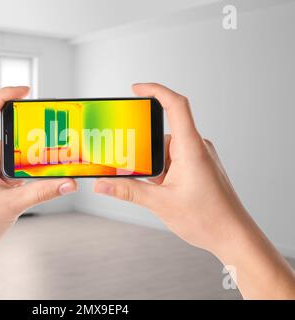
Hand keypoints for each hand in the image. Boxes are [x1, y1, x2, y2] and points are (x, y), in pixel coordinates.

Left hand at [0, 86, 76, 298]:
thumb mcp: (12, 205)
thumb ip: (43, 192)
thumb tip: (69, 182)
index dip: (4, 95)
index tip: (26, 91)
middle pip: (3, 130)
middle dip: (28, 131)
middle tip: (51, 132)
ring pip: (8, 150)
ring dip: (27, 154)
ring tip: (50, 158)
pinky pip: (7, 165)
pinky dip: (22, 168)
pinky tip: (38, 176)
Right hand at [94, 83, 246, 253]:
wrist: (233, 235)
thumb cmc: (208, 218)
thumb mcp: (161, 203)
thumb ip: (128, 191)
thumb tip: (102, 184)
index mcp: (190, 148)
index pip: (175, 105)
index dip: (155, 90)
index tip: (135, 89)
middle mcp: (196, 147)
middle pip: (161, 133)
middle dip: (141, 148)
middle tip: (125, 161)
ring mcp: (198, 157)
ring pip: (166, 149)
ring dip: (151, 163)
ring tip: (141, 181)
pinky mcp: (198, 167)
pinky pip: (173, 159)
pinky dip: (160, 169)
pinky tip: (154, 187)